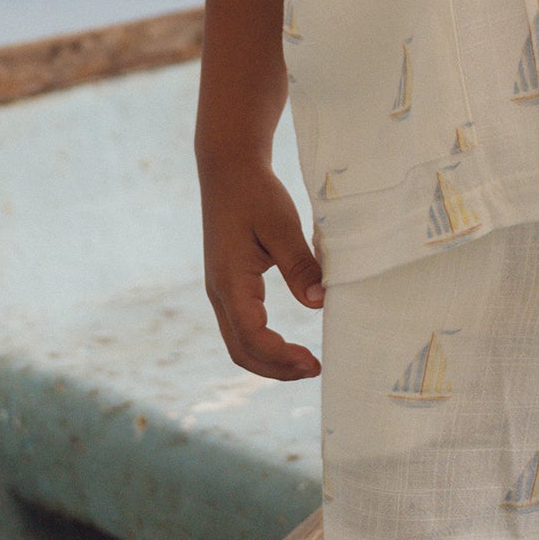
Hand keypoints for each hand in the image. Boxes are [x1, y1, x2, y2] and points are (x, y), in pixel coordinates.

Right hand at [200, 156, 324, 379]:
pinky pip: (241, 328)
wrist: (228, 169)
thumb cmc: (256, 193)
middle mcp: (219, 292)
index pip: (252, 336)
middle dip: (276, 369)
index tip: (314, 362)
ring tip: (304, 364)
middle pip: (241, 351)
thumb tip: (319, 304)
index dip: (282, 357)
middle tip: (314, 370)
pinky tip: (287, 344)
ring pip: (238, 343)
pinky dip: (263, 345)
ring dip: (269, 361)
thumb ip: (300, 265)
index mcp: (230, 281)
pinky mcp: (228, 285)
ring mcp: (220, 291)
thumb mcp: (282, 226)